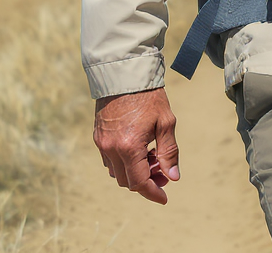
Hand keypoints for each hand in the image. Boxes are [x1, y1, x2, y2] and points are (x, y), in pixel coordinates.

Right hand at [93, 88, 179, 204]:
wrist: (124, 74)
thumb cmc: (148, 96)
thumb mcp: (165, 122)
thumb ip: (169, 152)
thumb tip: (173, 177)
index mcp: (129, 147)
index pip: (139, 183)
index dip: (153, 193)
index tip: (164, 197)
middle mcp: (111, 149)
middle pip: (127, 181)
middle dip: (146, 181)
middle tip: (163, 171)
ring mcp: (102, 143)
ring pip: (117, 172)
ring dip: (134, 172)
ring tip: (152, 156)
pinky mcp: (98, 136)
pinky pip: (109, 160)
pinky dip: (123, 162)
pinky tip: (138, 149)